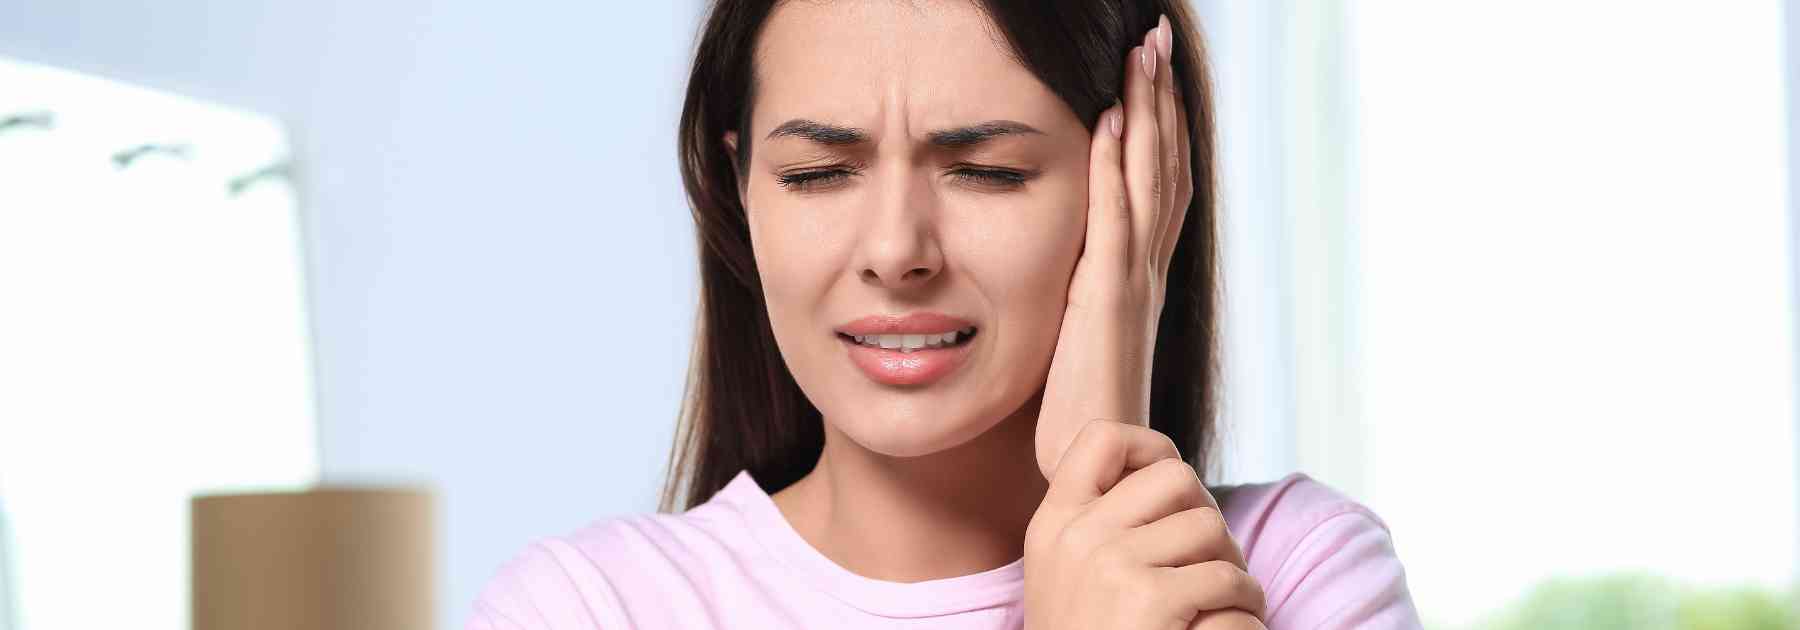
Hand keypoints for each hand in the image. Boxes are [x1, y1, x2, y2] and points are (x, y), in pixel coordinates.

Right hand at [1022, 420, 1264, 628]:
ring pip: (1209, 527)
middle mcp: (1076, 536)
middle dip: (1205, 511)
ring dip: (1232, 562)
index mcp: (1053, 525)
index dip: (1150, 445)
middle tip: (1209, 553)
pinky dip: (1245, 602)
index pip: (1101, 439)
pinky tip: (1235, 618)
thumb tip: (1168, 469)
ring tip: (1225, 594)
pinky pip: (1227, 576)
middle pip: (1175, 477)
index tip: (1172, 481)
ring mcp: (1110, 565)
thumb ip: (1099, 525)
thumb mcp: (1068, 575)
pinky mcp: (1149, 599)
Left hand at [1024, 17, 1265, 629]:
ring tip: (1145, 53)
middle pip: (1164, 165)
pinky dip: (1113, 167)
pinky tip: (1109, 120)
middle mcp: (1146, 270)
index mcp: (1136, 275)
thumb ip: (1074, 299)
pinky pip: (1113, 220)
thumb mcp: (1074, 337)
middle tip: (1158, 38)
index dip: (1158, 125)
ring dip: (1148, 113)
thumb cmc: (1077, 417)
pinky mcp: (1106, 303)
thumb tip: (1059, 274)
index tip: (1149, 72)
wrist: (1091, 472)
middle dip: (1162, 99)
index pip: (1154, 183)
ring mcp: (1131, 283)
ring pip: (1149, 179)